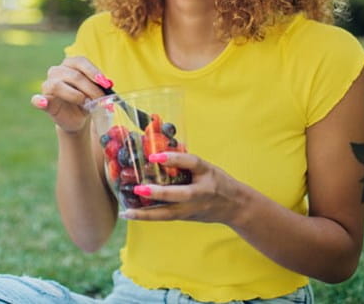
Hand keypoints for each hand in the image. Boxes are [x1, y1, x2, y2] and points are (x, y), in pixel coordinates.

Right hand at [30, 56, 112, 133]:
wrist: (77, 118)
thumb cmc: (86, 100)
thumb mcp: (95, 92)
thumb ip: (99, 87)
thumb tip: (108, 84)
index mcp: (70, 64)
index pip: (80, 62)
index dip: (93, 71)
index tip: (105, 83)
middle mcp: (57, 71)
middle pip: (74, 75)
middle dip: (90, 88)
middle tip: (101, 100)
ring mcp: (48, 85)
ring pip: (58, 85)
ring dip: (75, 96)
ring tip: (85, 103)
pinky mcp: (43, 101)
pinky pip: (37, 100)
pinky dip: (39, 101)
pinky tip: (43, 103)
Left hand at [121, 152, 244, 223]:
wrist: (235, 207)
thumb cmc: (217, 181)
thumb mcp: (206, 167)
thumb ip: (185, 161)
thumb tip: (158, 146)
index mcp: (207, 173)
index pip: (192, 163)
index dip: (174, 158)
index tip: (155, 155)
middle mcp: (201, 192)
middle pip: (180, 194)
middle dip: (159, 193)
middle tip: (138, 189)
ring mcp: (193, 208)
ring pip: (169, 213)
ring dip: (146, 213)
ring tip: (127, 211)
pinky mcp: (186, 217)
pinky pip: (165, 217)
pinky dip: (147, 216)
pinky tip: (129, 214)